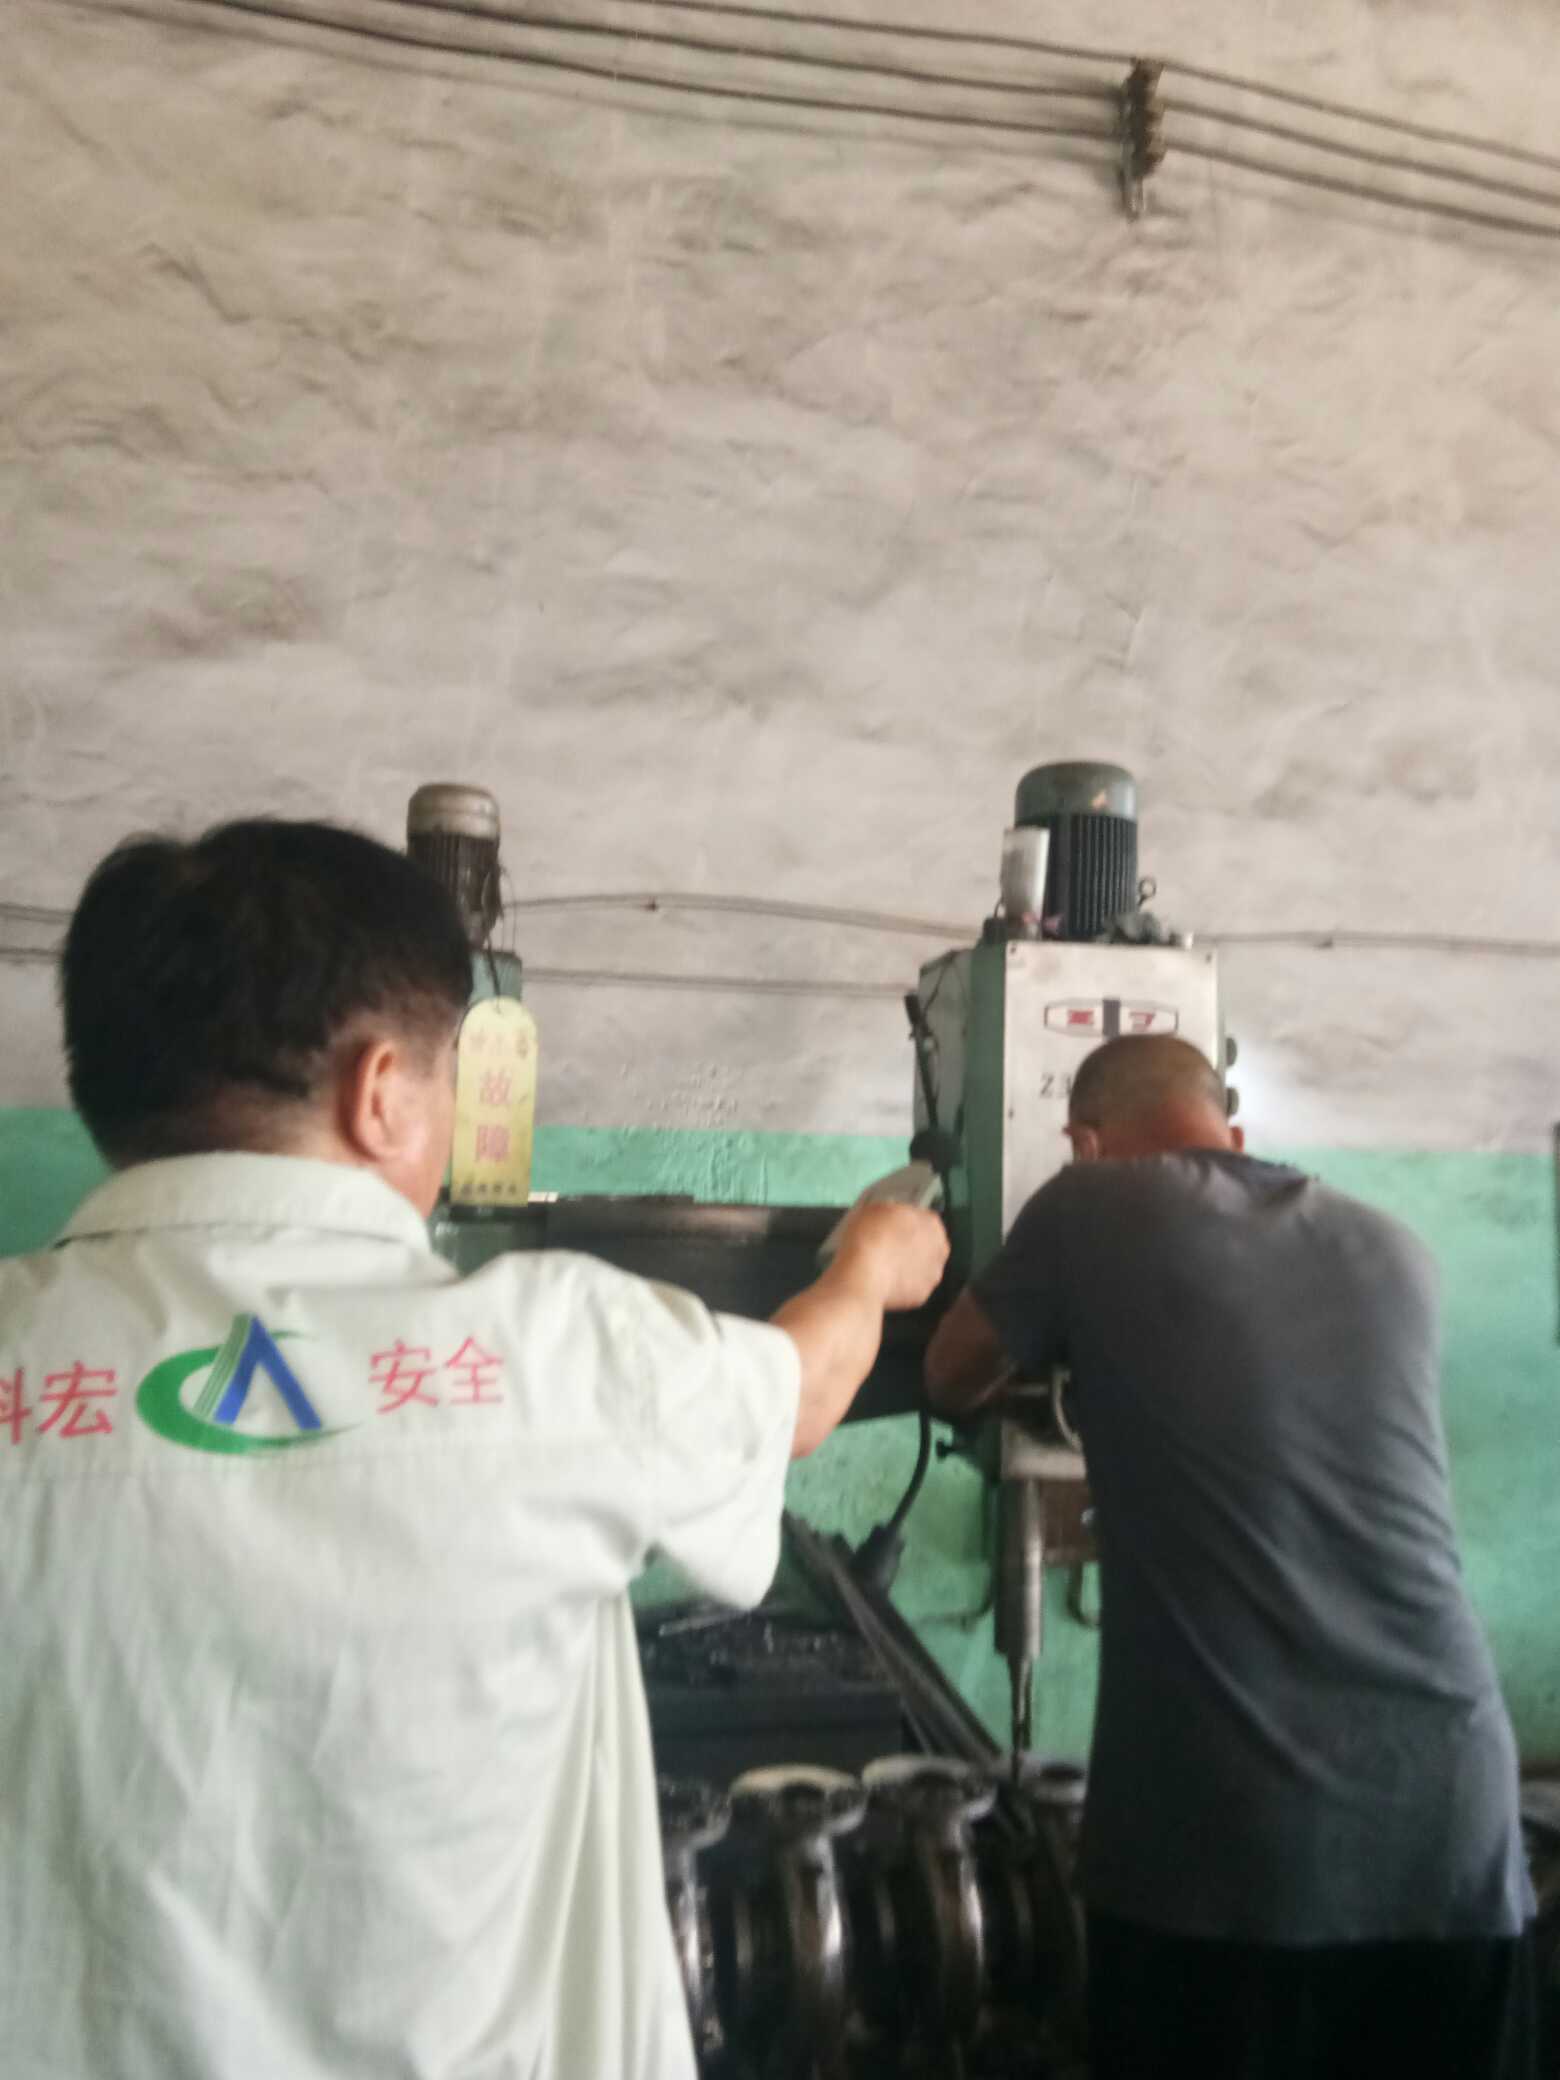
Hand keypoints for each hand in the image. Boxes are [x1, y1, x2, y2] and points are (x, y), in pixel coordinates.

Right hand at [831, 1203, 949, 1312]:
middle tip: (885, 1246)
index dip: (904, 1222)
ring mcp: (932, 1275)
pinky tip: (882, 1281)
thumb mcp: (874, 1208)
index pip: (923, 1218)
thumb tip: (889, 1218)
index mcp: (932, 1223)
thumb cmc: (869, 1238)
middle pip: (926, 1245)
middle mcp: (939, 1250)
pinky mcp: (921, 1297)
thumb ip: (891, 1212)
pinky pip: (910, 1287)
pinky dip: (899, 1285)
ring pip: (920, 1267)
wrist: (863, 1276)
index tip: (890, 1226)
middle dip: (909, 1246)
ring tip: (881, 1266)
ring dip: (906, 1266)